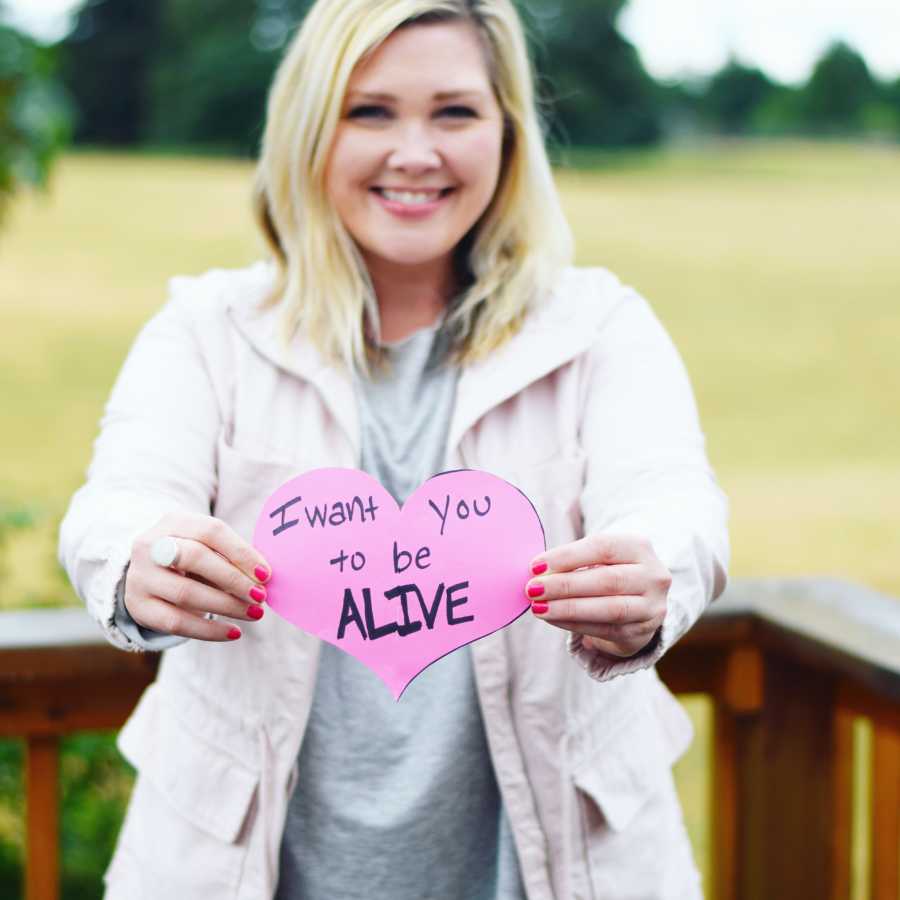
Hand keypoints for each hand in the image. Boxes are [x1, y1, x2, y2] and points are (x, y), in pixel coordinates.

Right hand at [123, 512, 271, 641]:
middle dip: (233, 579)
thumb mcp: (207, 547)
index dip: (241, 553)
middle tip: (260, 596)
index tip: (266, 575)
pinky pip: (176, 622)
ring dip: (226, 606)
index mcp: (174, 521)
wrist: (148, 575)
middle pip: (194, 558)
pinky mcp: (138, 607)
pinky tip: (234, 632)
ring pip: (185, 593)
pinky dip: (209, 630)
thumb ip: (231, 556)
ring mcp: (140, 576)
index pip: (210, 531)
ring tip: (255, 614)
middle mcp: (151, 545)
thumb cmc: (192, 558)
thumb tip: (263, 576)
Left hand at [525, 534, 669, 658]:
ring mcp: (652, 606)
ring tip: (539, 608)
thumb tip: (537, 573)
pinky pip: (606, 630)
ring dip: (568, 609)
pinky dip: (575, 625)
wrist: (639, 599)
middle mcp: (653, 576)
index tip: (536, 566)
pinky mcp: (643, 632)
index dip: (567, 556)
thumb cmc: (608, 570)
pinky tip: (553, 619)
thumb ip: (572, 561)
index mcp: (639, 547)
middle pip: (607, 580)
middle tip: (533, 589)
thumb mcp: (597, 557)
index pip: (603, 547)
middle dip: (565, 586)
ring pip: (610, 609)